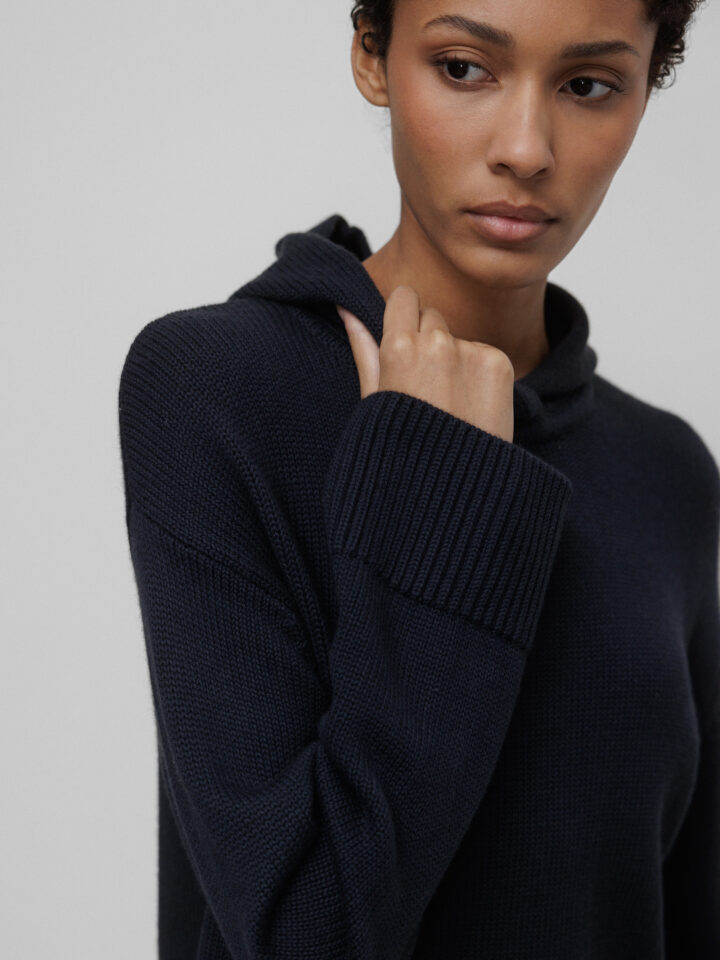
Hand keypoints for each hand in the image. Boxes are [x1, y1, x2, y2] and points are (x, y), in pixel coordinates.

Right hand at [336, 285, 514, 442]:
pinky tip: (471, 407)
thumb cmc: (404, 449)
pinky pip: (484, 354)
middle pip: (432, 316)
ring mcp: (471, 352)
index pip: (404, 297)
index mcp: (397, 347)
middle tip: (426, 386)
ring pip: (459, 338)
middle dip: (427, 339)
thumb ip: (364, 350)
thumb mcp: (374, 401)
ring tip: (450, 404)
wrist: (452, 488)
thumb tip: (347, 310)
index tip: (405, 338)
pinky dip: (479, 375)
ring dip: (455, 359)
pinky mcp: (499, 364)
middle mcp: (436, 342)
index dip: (403, 317)